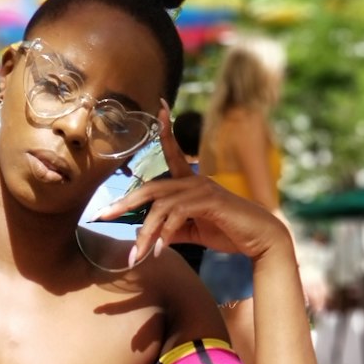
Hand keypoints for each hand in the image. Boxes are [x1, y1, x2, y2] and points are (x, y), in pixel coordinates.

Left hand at [96, 102, 292, 265]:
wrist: (259, 239)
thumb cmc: (228, 232)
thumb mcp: (194, 231)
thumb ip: (172, 230)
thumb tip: (150, 237)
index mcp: (190, 183)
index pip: (173, 152)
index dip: (165, 131)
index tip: (159, 107)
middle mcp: (194, 180)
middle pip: (151, 188)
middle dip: (125, 203)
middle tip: (104, 215)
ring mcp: (202, 188)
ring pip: (160, 206)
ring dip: (145, 233)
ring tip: (137, 255)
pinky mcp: (209, 201)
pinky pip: (177, 215)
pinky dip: (164, 234)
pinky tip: (158, 251)